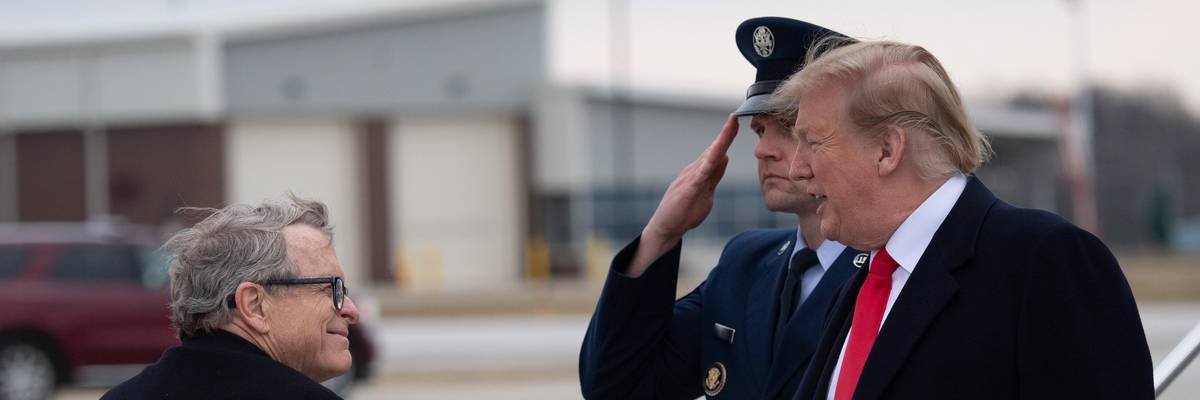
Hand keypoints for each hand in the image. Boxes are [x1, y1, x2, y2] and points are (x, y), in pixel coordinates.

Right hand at [626, 115, 737, 276]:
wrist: (666, 227)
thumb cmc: (683, 212)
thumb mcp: (705, 191)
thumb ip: (714, 175)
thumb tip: (725, 157)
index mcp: (700, 172)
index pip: (716, 152)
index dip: (726, 137)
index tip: (736, 122)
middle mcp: (694, 170)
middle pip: (713, 149)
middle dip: (725, 134)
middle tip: (736, 116)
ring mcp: (690, 178)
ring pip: (709, 157)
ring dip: (720, 142)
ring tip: (729, 127)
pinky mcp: (688, 189)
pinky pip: (702, 174)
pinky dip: (711, 161)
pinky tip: (719, 153)